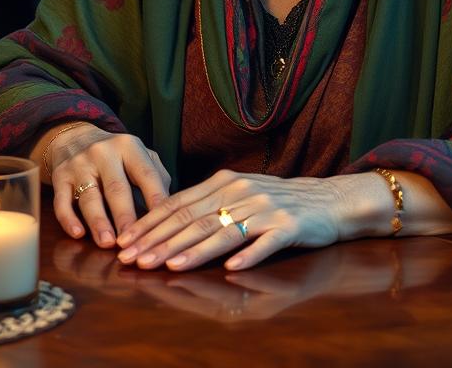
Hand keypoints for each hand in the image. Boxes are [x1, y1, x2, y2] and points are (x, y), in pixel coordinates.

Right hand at [46, 125, 170, 249]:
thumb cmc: (116, 155)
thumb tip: (168, 209)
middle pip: (117, 188)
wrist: (74, 137)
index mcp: (129, 146)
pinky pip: (61, 201)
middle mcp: (104, 152)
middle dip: (126, 217)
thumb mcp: (139, 155)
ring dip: (99, 222)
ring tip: (108, 243)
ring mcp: (80, 164)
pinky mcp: (60, 176)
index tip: (164, 224)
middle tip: (133, 241)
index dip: (156, 199)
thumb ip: (156, 177)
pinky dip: (68, 219)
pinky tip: (77, 234)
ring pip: (89, 196)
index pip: (146, 175)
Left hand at [115, 169, 344, 272]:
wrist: (326, 200)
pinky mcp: (288, 226)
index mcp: (224, 183)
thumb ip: (207, 204)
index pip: (179, 204)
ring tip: (170, 267)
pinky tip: (232, 268)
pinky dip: (248, 254)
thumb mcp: (239, 194)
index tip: (125, 242)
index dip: (150, 224)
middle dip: (160, 241)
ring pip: (223, 232)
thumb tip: (166, 220)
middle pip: (194, 219)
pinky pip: (265, 243)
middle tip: (134, 260)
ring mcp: (265, 208)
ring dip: (194, 251)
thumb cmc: (277, 201)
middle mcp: (241, 192)